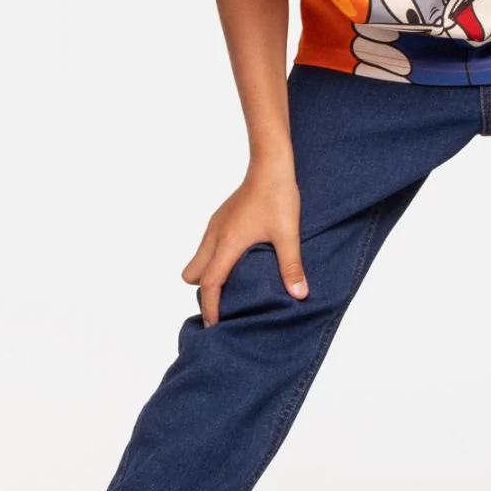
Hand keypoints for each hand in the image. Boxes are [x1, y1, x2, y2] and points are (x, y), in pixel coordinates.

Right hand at [181, 157, 308, 326]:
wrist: (270, 164)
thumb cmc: (277, 196)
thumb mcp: (287, 234)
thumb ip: (291, 266)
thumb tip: (299, 295)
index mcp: (227, 243)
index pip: (209, 283)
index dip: (210, 307)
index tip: (214, 325)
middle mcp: (214, 236)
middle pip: (192, 273)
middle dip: (204, 291)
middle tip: (225, 302)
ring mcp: (215, 226)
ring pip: (198, 259)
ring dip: (209, 274)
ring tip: (233, 284)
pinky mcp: (220, 218)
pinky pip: (207, 247)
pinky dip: (214, 259)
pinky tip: (239, 260)